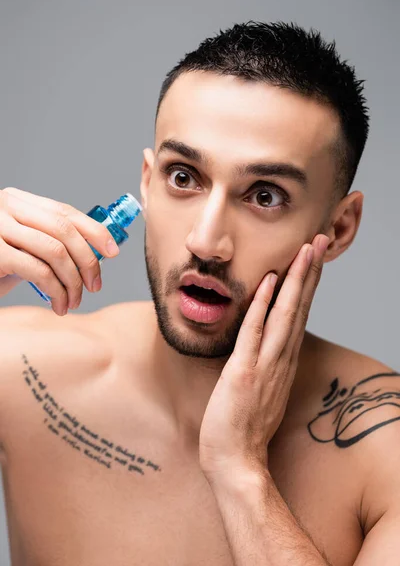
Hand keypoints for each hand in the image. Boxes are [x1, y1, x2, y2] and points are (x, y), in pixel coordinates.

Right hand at [0, 188, 119, 314]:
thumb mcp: (21, 247)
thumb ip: (47, 242)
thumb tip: (94, 251)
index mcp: (16, 202)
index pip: (64, 211)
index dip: (94, 230)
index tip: (113, 251)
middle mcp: (5, 207)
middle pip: (64, 229)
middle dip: (88, 260)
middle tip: (96, 285)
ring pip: (55, 251)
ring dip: (73, 281)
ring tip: (75, 301)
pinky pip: (38, 271)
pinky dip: (56, 291)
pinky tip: (59, 305)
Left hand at [199, 234, 329, 481]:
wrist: (236, 461)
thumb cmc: (244, 425)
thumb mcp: (262, 388)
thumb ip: (266, 362)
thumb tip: (263, 340)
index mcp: (284, 360)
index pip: (300, 313)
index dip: (308, 283)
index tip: (313, 257)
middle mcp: (281, 359)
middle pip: (300, 307)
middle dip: (310, 271)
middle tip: (320, 240)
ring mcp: (266, 365)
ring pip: (286, 315)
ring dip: (295, 280)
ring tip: (306, 251)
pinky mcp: (245, 373)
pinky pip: (255, 334)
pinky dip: (263, 307)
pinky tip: (269, 283)